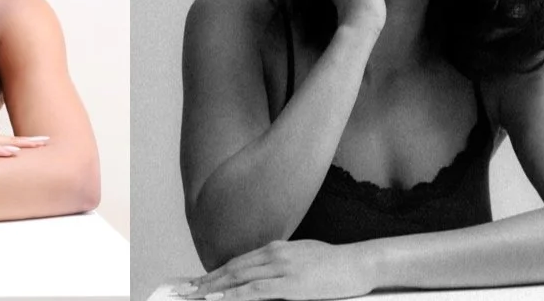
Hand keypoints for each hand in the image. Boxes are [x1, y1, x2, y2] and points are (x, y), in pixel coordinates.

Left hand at [180, 239, 372, 299]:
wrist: (358, 263)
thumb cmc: (334, 264)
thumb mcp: (302, 257)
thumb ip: (281, 263)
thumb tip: (265, 273)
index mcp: (276, 247)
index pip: (238, 261)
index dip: (216, 272)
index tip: (198, 282)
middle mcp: (273, 253)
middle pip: (232, 268)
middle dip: (207, 280)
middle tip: (185, 290)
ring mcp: (281, 268)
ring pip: (238, 279)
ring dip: (213, 288)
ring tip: (193, 296)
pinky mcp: (290, 285)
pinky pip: (255, 291)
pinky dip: (233, 295)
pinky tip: (218, 300)